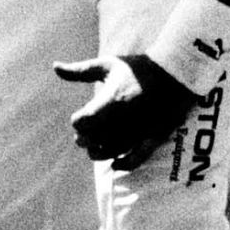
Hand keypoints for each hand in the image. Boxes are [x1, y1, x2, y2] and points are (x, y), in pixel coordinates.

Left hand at [55, 53, 197, 170]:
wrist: (175, 71)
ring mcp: (138, 130)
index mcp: (110, 100)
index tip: (80, 115)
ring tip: (95, 146)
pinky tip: (115, 164)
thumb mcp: (108, 64)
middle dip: (85, 137)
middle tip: (86, 131)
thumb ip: (79, 71)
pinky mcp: (153, 137)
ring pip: (111, 152)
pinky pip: (136, 159)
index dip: (77, 121)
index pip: (82, 121)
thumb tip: (54, 67)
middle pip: (93, 139)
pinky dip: (123, 165)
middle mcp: (123, 119)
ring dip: (98, 152)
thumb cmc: (138, 67)